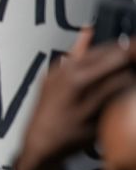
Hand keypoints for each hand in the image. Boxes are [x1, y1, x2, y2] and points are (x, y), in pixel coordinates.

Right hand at [17, 29, 135, 169]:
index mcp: (68, 69)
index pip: (107, 49)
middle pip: (119, 61)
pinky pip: (121, 103)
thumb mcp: (54, 75)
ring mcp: (88, 102)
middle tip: (130, 65)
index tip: (131, 50)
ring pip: (125, 81)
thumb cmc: (49, 107)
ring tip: (125, 83)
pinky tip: (122, 101)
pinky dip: (125, 99)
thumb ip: (76, 52)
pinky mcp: (98, 120)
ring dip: (129, 80)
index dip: (124, 48)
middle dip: (129, 61)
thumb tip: (89, 29)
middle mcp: (77, 83)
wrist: (42, 141)